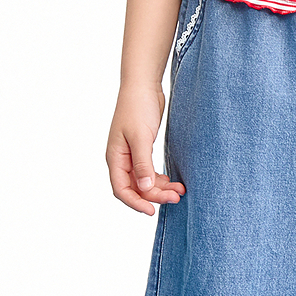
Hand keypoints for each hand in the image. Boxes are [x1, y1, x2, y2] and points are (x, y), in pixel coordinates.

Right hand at [106, 83, 185, 215]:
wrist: (144, 85)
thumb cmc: (137, 107)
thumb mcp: (140, 136)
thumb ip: (142, 162)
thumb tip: (144, 187)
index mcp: (115, 157)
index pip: (121, 189)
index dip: (136, 202)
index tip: (152, 211)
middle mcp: (122, 159)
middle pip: (136, 187)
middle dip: (155, 195)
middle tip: (176, 197)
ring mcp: (132, 155)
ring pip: (144, 180)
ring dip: (161, 187)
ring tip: (180, 191)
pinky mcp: (143, 149)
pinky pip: (150, 171)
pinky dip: (161, 178)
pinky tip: (173, 181)